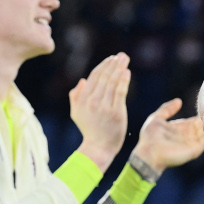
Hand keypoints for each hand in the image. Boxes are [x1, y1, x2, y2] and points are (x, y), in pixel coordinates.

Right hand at [72, 54, 129, 172]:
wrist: (98, 147)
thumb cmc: (89, 130)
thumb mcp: (76, 113)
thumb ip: (76, 96)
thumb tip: (82, 80)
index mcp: (82, 99)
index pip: (94, 77)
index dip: (103, 66)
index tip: (111, 59)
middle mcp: (92, 101)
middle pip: (104, 77)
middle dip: (113, 63)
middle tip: (121, 55)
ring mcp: (104, 106)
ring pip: (112, 82)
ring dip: (119, 68)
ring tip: (125, 59)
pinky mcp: (116, 112)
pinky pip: (120, 92)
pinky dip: (123, 81)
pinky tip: (127, 72)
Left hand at [131, 99, 203, 173]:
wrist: (148, 154)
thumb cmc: (149, 138)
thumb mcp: (156, 118)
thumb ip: (167, 109)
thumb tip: (179, 101)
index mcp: (179, 128)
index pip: (194, 121)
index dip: (201, 114)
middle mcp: (187, 135)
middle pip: (202, 126)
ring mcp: (192, 143)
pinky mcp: (195, 150)